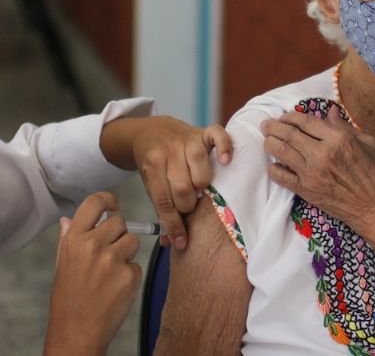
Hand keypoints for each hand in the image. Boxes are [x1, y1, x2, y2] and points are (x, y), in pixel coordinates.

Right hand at [45, 192, 140, 355]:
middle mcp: (93, 245)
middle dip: (118, 235)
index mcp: (74, 239)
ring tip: (110, 273)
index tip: (114, 205)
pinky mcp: (129, 276)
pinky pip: (136, 266)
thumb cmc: (67, 299)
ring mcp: (113, 260)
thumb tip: (68, 219)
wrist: (76, 331)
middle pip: (120, 223)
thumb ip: (68, 239)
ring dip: (127, 253)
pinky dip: (129, 275)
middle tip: (109, 254)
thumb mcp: (61, 265)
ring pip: (132, 241)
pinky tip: (115, 289)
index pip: (95, 203)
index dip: (108, 200)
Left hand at [130, 117, 231, 249]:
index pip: (163, 200)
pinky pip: (217, 135)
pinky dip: (224, 148)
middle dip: (187, 204)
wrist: (150, 132)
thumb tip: (171, 242)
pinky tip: (225, 162)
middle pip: (182, 186)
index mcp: (152, 165)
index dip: (173, 224)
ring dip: (202, 183)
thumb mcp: (150, 185)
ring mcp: (187, 139)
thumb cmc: (154, 165)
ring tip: (200, 190)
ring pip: (199, 164)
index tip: (181, 241)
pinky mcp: (202, 132)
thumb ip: (162, 210)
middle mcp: (169, 151)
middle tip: (189, 206)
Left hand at [261, 105, 374, 234]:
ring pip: (280, 152)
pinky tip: (274, 164)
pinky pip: (281, 177)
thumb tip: (329, 112)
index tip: (285, 116)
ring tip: (266, 139)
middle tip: (266, 124)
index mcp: (339, 139)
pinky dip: (273, 168)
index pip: (305, 121)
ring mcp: (312, 173)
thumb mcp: (368, 143)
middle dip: (273, 126)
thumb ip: (345, 127)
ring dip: (269, 143)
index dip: (290, 116)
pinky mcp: (306, 190)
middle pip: (288, 134)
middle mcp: (322, 154)